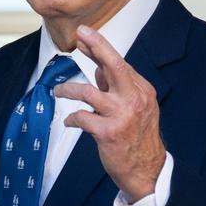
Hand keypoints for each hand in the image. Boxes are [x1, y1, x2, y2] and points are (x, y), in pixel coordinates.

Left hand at [54, 25, 165, 201]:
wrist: (147, 171)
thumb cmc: (138, 137)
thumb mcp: (135, 107)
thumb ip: (117, 87)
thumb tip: (97, 66)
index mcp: (142, 91)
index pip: (119, 64)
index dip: (99, 48)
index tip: (84, 36)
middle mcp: (134, 99)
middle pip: (114, 65)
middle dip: (96, 46)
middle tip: (80, 34)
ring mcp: (121, 116)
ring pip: (88, 92)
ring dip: (68, 90)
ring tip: (58, 92)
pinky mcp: (108, 133)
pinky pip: (82, 117)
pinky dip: (72, 118)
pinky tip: (69, 121)